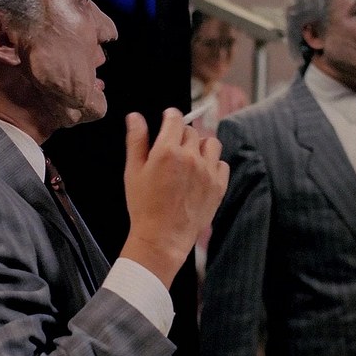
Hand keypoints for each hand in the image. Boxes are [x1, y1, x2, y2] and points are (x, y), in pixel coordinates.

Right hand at [121, 108, 228, 287]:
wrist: (162, 238)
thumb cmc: (144, 206)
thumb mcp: (133, 171)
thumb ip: (136, 140)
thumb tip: (135, 117)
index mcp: (167, 150)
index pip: (175, 118)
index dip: (170, 116)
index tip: (168, 119)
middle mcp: (191, 157)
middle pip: (191, 131)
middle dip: (181, 135)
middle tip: (172, 149)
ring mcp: (207, 172)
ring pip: (211, 144)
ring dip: (200, 146)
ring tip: (189, 159)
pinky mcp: (218, 186)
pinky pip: (221, 164)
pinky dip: (213, 165)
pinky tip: (200, 174)